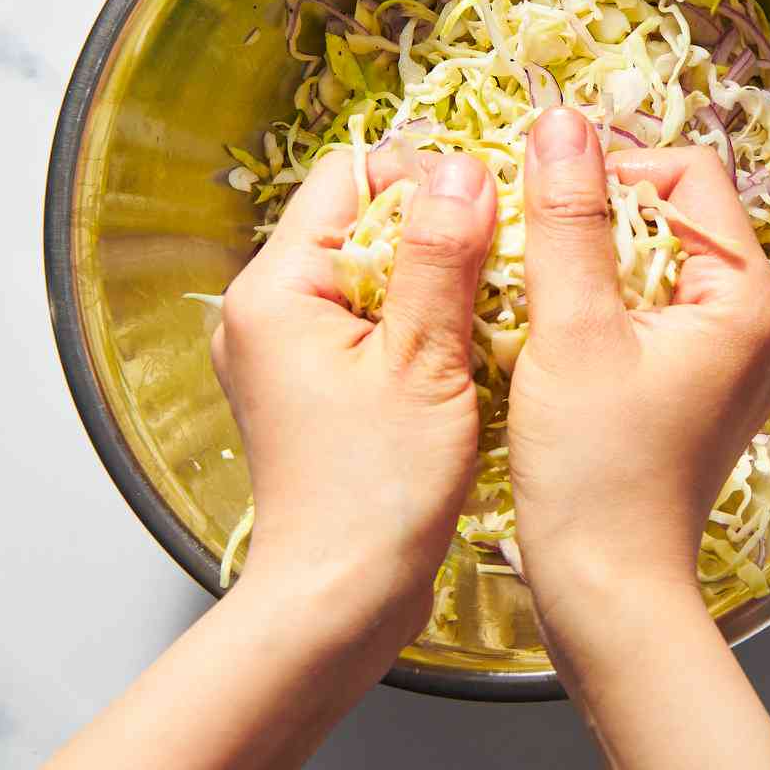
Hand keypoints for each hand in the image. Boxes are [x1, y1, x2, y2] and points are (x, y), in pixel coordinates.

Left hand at [211, 142, 495, 649]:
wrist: (339, 601)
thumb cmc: (375, 497)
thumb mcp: (424, 363)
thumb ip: (442, 256)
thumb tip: (462, 168)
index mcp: (276, 289)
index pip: (352, 177)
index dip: (430, 179)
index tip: (495, 208)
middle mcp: (265, 314)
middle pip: (365, 228)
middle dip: (441, 238)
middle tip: (505, 267)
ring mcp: (285, 358)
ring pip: (376, 284)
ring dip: (438, 292)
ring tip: (488, 322)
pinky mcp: (313, 398)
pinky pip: (373, 336)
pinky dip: (422, 339)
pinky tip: (464, 367)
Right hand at [506, 107, 769, 651]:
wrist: (609, 589)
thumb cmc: (596, 477)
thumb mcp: (572, 332)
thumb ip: (567, 220)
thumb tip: (559, 123)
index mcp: (749, 295)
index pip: (685, 172)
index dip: (608, 172)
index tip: (543, 206)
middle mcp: (759, 323)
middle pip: (672, 217)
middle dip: (595, 222)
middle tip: (530, 256)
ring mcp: (733, 361)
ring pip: (655, 268)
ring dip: (591, 270)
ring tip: (540, 307)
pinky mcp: (700, 393)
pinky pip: (651, 319)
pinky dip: (602, 316)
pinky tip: (557, 346)